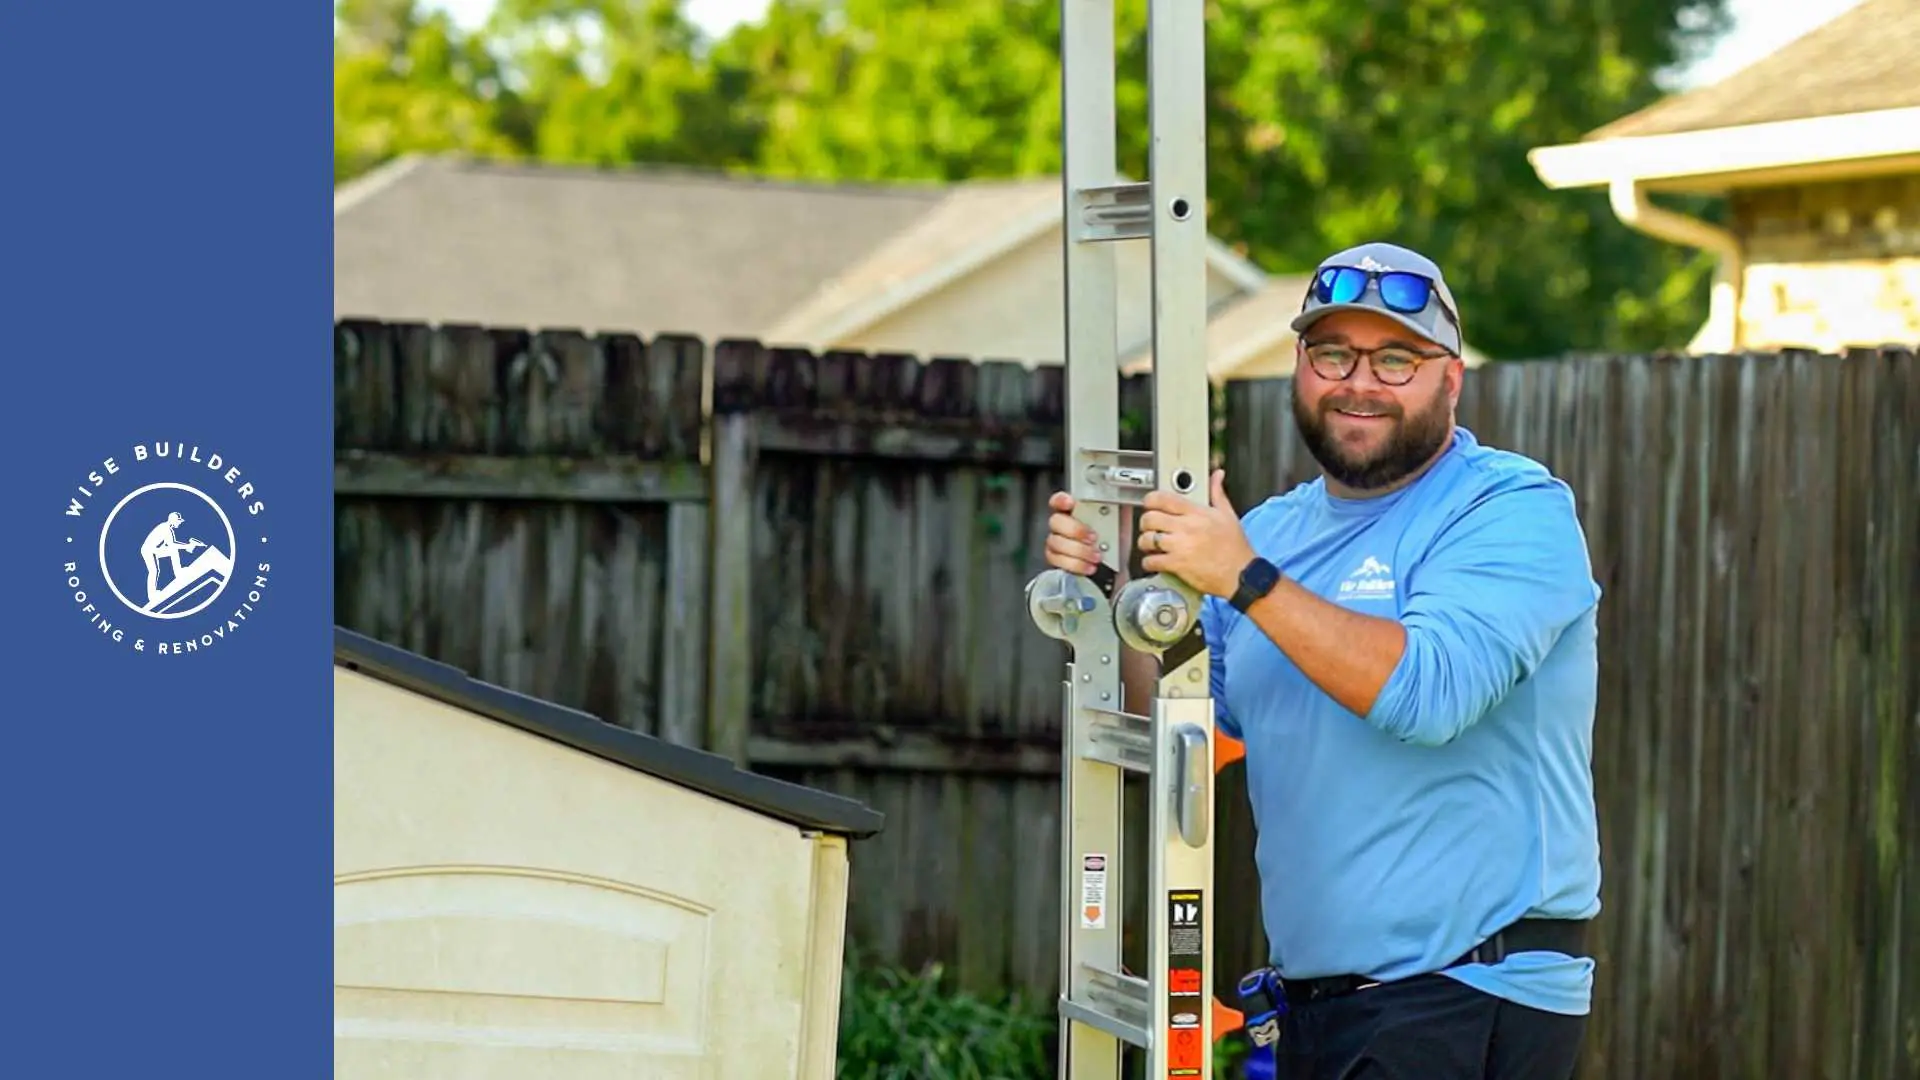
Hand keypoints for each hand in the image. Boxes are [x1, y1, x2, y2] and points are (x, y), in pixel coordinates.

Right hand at [1043, 490, 1130, 575]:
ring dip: (1078, 550)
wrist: (1117, 564)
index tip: (1071, 503)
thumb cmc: (1115, 540)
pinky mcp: (1057, 560)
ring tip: (1096, 555)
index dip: (1061, 500)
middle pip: (1056, 521)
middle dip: (1075, 530)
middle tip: (1093, 537)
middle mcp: (1063, 525)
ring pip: (1056, 543)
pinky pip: (1057, 561)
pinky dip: (1075, 564)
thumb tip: (1120, 496)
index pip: (1058, 500)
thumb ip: (1115, 506)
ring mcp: (1057, 542)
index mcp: (1075, 510)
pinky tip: (1089, 565)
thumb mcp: (1119, 520)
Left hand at [1136, 469, 1257, 598]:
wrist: (1241, 573)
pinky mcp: (1177, 565)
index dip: (1151, 500)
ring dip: (1144, 543)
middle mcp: (1186, 528)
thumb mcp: (1228, 515)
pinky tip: (1154, 562)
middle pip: (1150, 518)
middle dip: (1145, 522)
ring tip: (1150, 545)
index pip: (1164, 499)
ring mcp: (1180, 546)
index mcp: (1197, 513)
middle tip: (1149, 527)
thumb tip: (1217, 475)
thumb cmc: (1235, 547)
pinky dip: (1148, 562)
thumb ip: (1217, 493)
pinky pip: (1151, 561)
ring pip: (1147, 539)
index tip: (1149, 504)